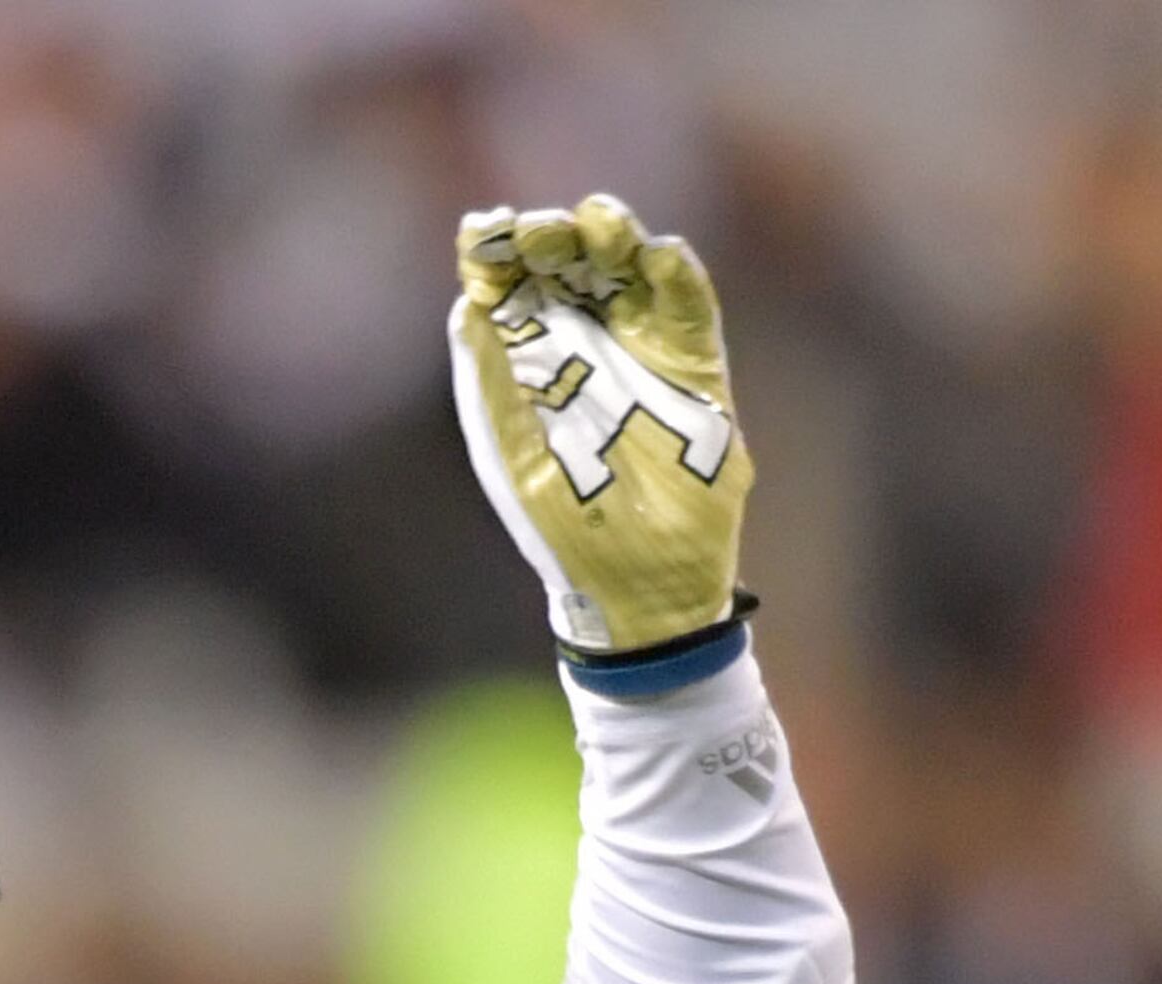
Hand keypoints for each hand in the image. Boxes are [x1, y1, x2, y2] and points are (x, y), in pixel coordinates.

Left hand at [451, 196, 751, 658]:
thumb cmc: (565, 528)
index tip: (485, 229)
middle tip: (542, 231)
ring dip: (612, 235)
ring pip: (626, 264)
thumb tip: (467, 307)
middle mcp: (582, 343)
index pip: (511, 287)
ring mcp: (640, 344)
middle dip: (553, 236)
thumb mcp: (515, 455)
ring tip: (599, 223)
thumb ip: (491, 381)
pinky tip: (655, 255)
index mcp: (527, 365)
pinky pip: (687, 298)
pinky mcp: (693, 359)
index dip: (499, 251)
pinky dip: (673, 270)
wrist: (640, 581)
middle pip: (567, 261)